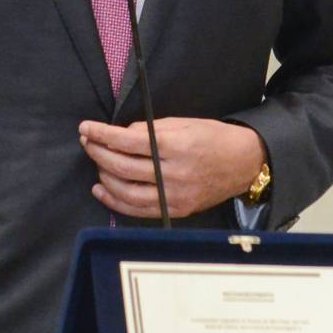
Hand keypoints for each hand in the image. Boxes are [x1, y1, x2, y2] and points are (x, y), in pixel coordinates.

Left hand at [80, 117, 263, 219]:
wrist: (245, 163)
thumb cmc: (215, 138)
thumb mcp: (186, 123)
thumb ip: (152, 129)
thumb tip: (121, 136)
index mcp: (177, 146)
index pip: (128, 141)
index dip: (102, 134)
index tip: (86, 128)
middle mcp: (175, 173)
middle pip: (123, 166)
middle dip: (98, 153)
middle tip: (87, 143)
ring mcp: (175, 195)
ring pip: (125, 191)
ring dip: (104, 175)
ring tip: (97, 163)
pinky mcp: (176, 210)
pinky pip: (137, 209)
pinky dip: (115, 200)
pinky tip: (103, 189)